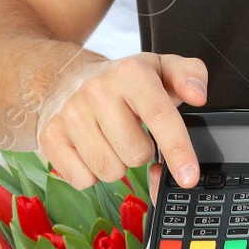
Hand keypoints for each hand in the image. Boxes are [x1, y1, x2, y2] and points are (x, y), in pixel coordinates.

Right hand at [37, 52, 207, 190]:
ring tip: (109, 138)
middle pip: (136, 154)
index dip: (178, 150)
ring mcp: (70, 114)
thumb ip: (189, 74)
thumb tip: (198, 95)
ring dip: (116, 163)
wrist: (63, 78)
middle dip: (140, 151)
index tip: (188, 177)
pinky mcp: (49, 137)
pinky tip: (89, 148)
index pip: (160, 116)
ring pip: (110, 171)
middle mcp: (97, 91)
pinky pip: (83, 179)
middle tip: (130, 131)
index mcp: (131, 73)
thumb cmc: (120, 81)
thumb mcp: (159, 68)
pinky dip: (91, 172)